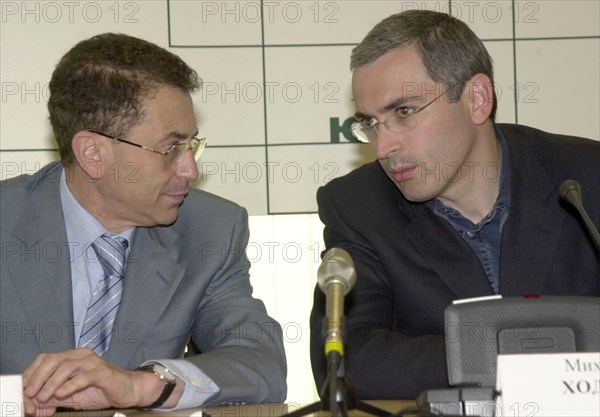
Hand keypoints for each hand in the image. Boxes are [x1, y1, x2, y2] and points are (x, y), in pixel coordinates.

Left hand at [22, 348, 166, 415]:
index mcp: (74, 357)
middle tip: (30, 392)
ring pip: (67, 367)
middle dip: (39, 376)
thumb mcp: (72, 394)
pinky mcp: (103, 372)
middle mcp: (83, 356)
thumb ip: (54, 396)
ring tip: (43, 397)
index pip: (47, 358)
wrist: (128, 390)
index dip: (33, 371)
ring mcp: (94, 362)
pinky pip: (84, 377)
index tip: (24, 387)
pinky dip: (69, 386)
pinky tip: (61, 394)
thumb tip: (34, 402)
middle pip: (54, 359)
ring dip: (51, 383)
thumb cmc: (101, 390)